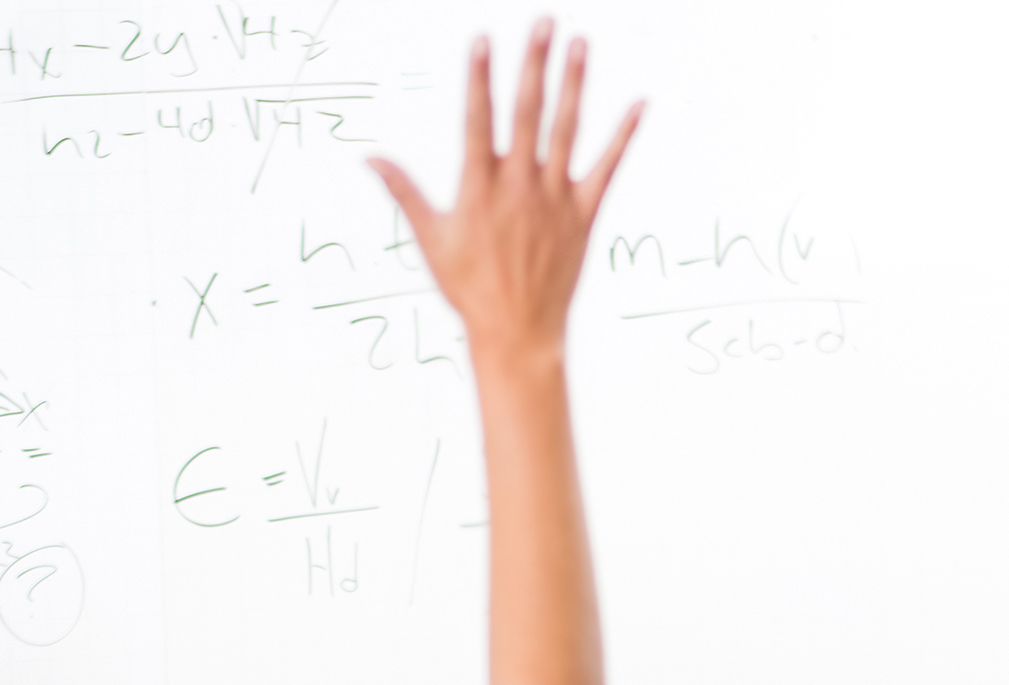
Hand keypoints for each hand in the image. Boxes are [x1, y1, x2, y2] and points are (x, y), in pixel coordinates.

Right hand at [369, 22, 641, 373]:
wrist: (516, 331)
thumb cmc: (467, 288)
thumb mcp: (430, 240)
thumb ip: (403, 193)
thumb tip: (370, 159)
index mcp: (478, 189)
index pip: (478, 121)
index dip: (480, 79)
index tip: (482, 39)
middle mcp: (518, 186)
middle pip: (528, 113)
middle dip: (534, 64)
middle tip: (544, 22)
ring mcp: (554, 198)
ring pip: (567, 129)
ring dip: (574, 84)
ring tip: (579, 43)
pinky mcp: (584, 214)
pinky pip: (607, 167)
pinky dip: (623, 136)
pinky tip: (639, 103)